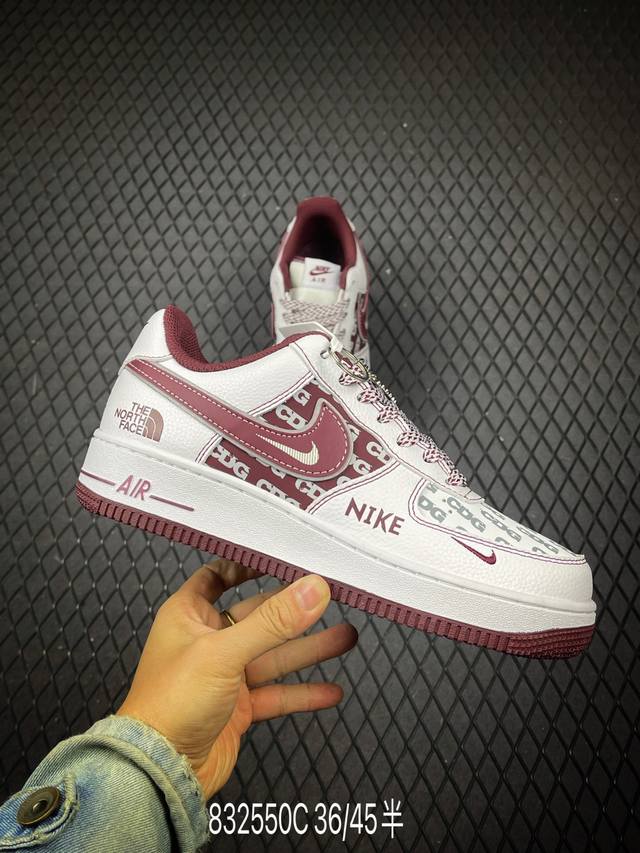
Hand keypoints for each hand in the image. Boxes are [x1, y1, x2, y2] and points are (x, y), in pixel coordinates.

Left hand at [117, 560, 356, 797]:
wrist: (160, 772)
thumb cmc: (170, 704)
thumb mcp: (224, 652)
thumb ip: (273, 621)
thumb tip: (313, 589)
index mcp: (189, 615)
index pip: (218, 577)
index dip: (247, 566)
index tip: (281, 558)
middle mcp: (207, 642)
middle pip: (258, 616)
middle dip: (295, 610)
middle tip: (330, 597)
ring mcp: (224, 676)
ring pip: (273, 656)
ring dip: (308, 649)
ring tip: (346, 637)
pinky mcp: (238, 708)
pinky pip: (276, 694)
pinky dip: (303, 692)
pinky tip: (330, 691)